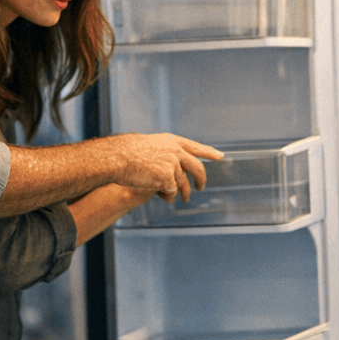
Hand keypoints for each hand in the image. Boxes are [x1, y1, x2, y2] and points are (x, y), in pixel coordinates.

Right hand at [105, 133, 222, 202]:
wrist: (118, 158)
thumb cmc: (127, 153)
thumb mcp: (149, 146)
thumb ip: (164, 154)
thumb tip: (173, 169)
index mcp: (171, 141)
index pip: (195, 147)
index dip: (208, 152)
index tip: (220, 155)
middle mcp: (176, 151)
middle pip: (197, 167)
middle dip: (201, 179)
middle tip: (200, 187)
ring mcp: (174, 164)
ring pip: (182, 183)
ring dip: (181, 192)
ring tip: (179, 198)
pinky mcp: (169, 177)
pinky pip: (172, 192)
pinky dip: (167, 195)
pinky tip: (158, 193)